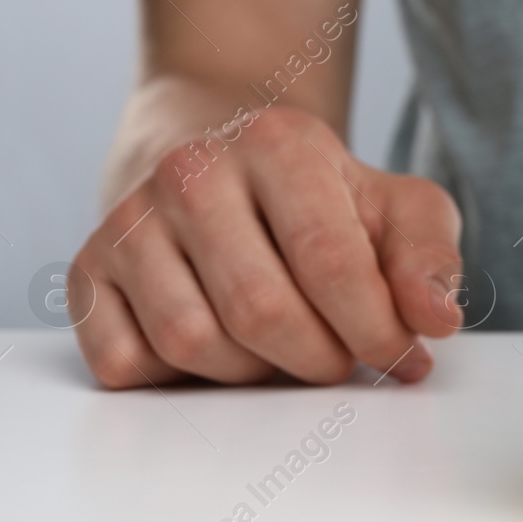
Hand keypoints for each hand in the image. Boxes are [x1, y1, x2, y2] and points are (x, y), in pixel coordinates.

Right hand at [69, 103, 463, 387]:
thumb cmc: (319, 196)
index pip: (331, 263)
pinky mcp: (87, 270)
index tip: (404, 360)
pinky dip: (178, 378)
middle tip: (339, 360)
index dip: (376, 331)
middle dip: (316, 358)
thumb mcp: (396, 208)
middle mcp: (191, 170)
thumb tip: (435, 320)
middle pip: (260, 311)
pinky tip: (216, 345)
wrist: (218, 157)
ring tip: (281, 346)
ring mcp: (129, 219)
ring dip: (250, 371)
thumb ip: (428, 257)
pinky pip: (127, 362)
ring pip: (191, 342)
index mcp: (277, 143)